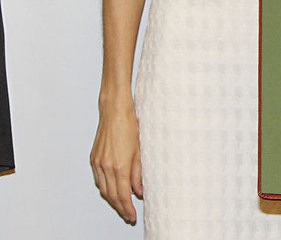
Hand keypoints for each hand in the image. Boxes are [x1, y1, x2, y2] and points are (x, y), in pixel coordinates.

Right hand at [90, 105, 142, 224]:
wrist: (115, 111)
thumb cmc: (130, 126)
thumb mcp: (140, 150)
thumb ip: (138, 173)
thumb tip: (139, 191)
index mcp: (119, 166)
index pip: (123, 195)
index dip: (127, 208)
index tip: (132, 216)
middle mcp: (106, 167)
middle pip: (111, 196)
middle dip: (120, 208)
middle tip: (128, 216)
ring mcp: (98, 163)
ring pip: (103, 190)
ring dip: (112, 200)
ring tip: (121, 206)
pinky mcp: (94, 159)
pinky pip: (98, 180)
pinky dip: (105, 188)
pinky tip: (112, 190)